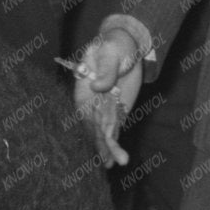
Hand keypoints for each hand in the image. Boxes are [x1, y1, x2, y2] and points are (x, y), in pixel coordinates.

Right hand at [70, 19, 146, 168]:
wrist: (126, 46)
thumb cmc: (114, 46)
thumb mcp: (109, 51)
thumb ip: (106, 68)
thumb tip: (98, 87)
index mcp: (84, 90)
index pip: (86, 110)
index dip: (94, 124)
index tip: (104, 136)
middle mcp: (91, 104)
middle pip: (94, 126)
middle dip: (102, 143)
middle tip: (110, 161)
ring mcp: (103, 111)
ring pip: (103, 133)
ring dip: (108, 149)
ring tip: (114, 164)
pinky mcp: (116, 113)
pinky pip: (114, 131)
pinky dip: (115, 145)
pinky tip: (116, 160)